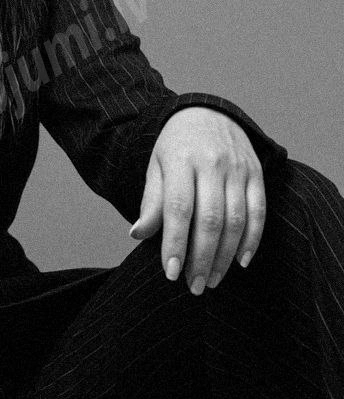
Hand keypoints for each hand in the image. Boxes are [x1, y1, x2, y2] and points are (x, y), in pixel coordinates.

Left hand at [129, 107, 265, 292]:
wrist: (206, 112)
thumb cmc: (174, 147)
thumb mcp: (155, 167)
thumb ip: (151, 201)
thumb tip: (138, 235)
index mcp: (180, 160)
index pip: (178, 208)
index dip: (175, 243)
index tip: (170, 273)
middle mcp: (212, 163)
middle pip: (210, 219)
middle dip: (202, 258)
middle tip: (194, 286)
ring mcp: (238, 168)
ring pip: (236, 219)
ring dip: (225, 256)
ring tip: (213, 279)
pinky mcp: (257, 173)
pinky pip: (259, 211)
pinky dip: (252, 239)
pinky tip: (240, 262)